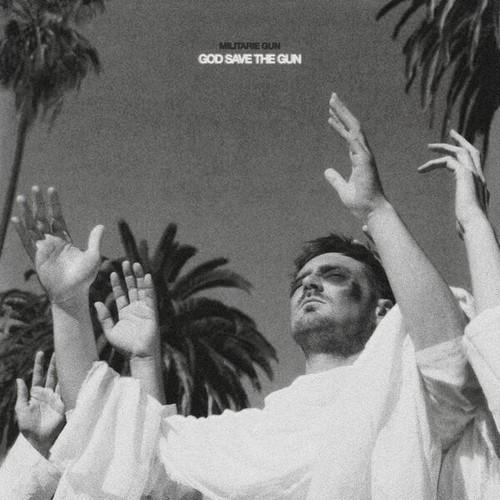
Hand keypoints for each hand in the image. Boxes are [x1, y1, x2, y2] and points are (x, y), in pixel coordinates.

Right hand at [11, 186, 103, 302]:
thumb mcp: (93, 256)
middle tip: (35, 188)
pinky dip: (20, 231)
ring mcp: (42, 248)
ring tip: (22, 197)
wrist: (72, 293)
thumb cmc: (84, 277)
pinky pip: (26, 241)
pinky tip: (16, 219)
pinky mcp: (35, 257)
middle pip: (43, 218)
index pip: (57, 217)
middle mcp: (52, 242)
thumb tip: (101, 225)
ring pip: (32, 226)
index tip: (51, 189)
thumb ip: (94, 240)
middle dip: (39, 203)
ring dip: (27, 212)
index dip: (54, 204)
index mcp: (65, 239)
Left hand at [15, 352, 64, 457]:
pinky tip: (73, 372)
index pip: (38, 376)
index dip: (39, 364)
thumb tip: (20, 379)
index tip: (41, 352)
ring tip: (68, 357)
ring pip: (61, 380)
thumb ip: (22, 395)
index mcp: (36, 395)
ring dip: (63, 369)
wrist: (43, 442)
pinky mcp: (64, 402)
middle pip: (51, 375)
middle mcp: (48, 394)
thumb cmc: (30, 429)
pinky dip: (70, 380)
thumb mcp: (21, 411)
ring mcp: (57, 398)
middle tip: (58, 350)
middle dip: (54, 363)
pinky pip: (67, 389)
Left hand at [94, 261, 159, 358]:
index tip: (112, 273)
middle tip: (125, 263)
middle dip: (128, 275)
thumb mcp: (110, 331)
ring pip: (141, 289)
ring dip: (138, 277)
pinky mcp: (152, 311)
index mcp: (125, 312)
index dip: (117, 283)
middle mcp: (135, 308)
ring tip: (135, 264)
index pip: (121, 294)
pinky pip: (150, 296)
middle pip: (132, 288)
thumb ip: (104, 317)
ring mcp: (144, 308)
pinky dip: (149, 286)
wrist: (139, 355)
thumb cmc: (125, 346)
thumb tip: (96, 302)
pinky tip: (146, 276)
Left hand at [326, 93, 387, 220]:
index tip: (330, 114)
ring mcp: (365, 156)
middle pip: (352, 127)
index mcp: (358, 158)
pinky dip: (342, 130)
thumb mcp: (342, 189)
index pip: (348, 136)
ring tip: (331, 101)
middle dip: (342, 111)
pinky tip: (331, 120)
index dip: (339, 124)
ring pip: (354, 128)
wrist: (371, 212)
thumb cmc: (360, 202)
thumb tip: (327, 171)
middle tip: (332, 97)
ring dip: (342, 114)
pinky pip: (352, 141)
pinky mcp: (364, 161)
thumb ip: (335, 179)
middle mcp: (363, 153)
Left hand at [418, 129, 488, 236]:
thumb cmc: (469, 228)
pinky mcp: (465, 175)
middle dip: (461, 140)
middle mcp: (480, 177)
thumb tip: (462, 225)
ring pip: (461, 151)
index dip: (466, 154)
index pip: (475, 163)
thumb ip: (465, 216)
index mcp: (481, 185)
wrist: (475, 226)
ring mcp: (475, 174)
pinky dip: (434, 163)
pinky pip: (448, 161)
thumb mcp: (466, 219)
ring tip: (429, 147)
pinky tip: (422, 169)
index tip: (456, 148)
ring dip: (444, 147)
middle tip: (451, 132)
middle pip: (472, 151)